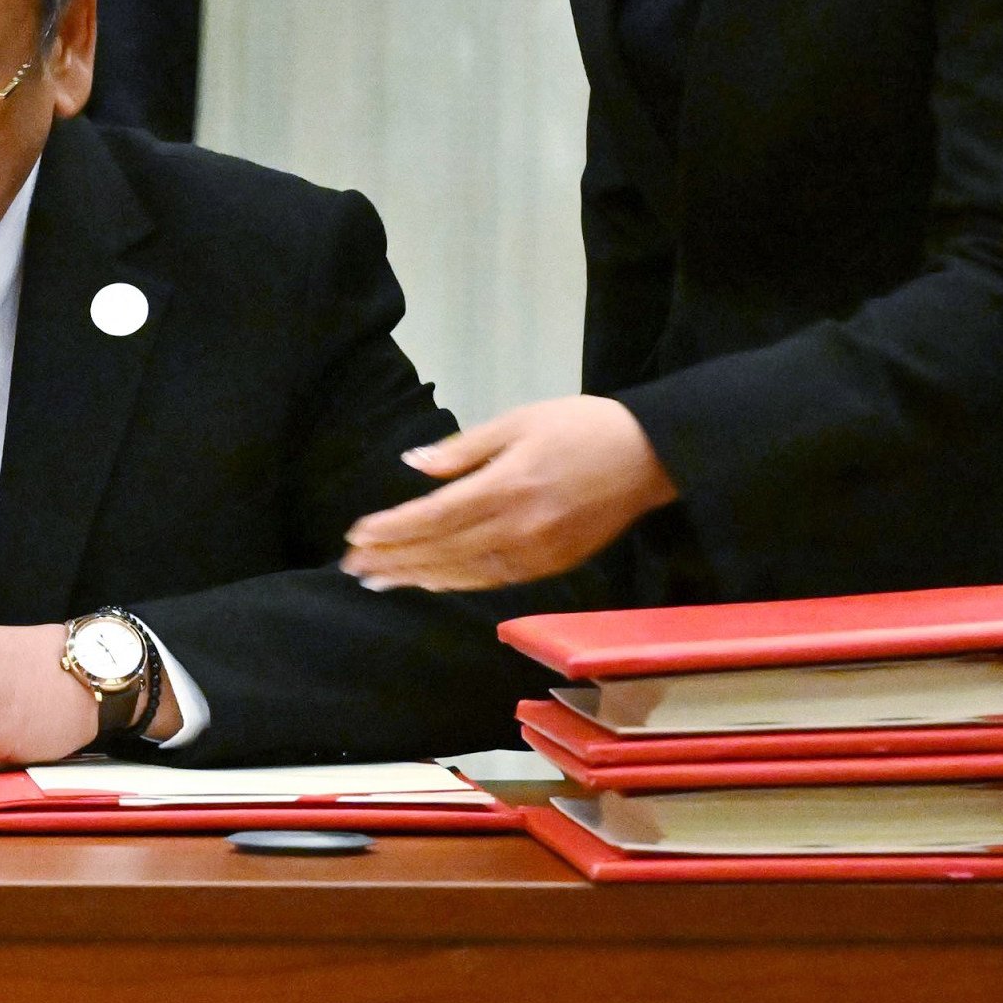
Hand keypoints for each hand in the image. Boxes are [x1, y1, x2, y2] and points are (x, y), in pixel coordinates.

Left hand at [341, 396, 674, 592]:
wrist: (651, 455)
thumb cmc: (580, 427)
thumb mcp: (517, 421)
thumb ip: (463, 449)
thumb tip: (412, 464)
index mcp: (507, 485)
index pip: (434, 516)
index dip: (392, 530)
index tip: (356, 536)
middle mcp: (519, 526)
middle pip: (442, 550)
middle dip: (393, 560)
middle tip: (352, 568)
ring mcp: (539, 551)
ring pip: (465, 572)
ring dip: (417, 577)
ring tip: (378, 580)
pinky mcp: (555, 565)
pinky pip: (494, 579)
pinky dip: (456, 582)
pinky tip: (429, 581)